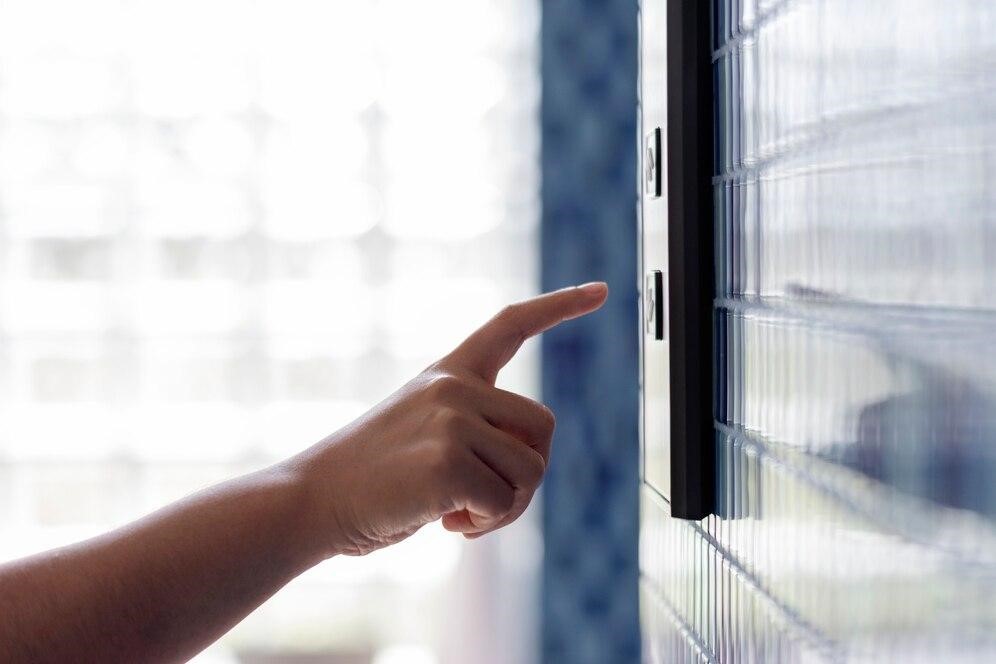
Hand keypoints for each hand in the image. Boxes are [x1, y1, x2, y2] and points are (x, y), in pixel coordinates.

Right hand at [288, 282, 608, 557]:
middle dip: (527, 475)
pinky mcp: (447, 460)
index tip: (602, 290)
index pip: (510, 325)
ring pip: (532, 471)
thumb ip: (474, 431)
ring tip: (456, 513)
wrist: (311, 500)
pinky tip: (443, 522)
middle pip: (544, 427)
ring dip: (504, 508)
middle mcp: (453, 387)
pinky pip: (505, 502)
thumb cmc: (372, 479)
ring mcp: (450, 419)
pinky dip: (483, 523)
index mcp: (448, 374)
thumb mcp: (423, 434)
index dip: (560, 305)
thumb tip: (531, 460)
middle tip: (483, 502)